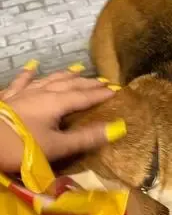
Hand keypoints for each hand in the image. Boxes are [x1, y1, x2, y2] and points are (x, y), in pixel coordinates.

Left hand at [0, 61, 124, 171]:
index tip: (117, 90)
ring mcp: (23, 93)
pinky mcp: (8, 98)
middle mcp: (42, 93)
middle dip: (87, 83)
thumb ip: (86, 137)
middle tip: (103, 81)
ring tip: (77, 69)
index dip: (101, 94)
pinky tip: (32, 67)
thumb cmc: (22, 147)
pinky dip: (29, 74)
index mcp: (56, 103)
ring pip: (49, 79)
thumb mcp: (58, 147)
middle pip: (69, 84)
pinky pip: (22, 82)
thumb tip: (118, 128)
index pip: (84, 96)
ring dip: (65, 75)